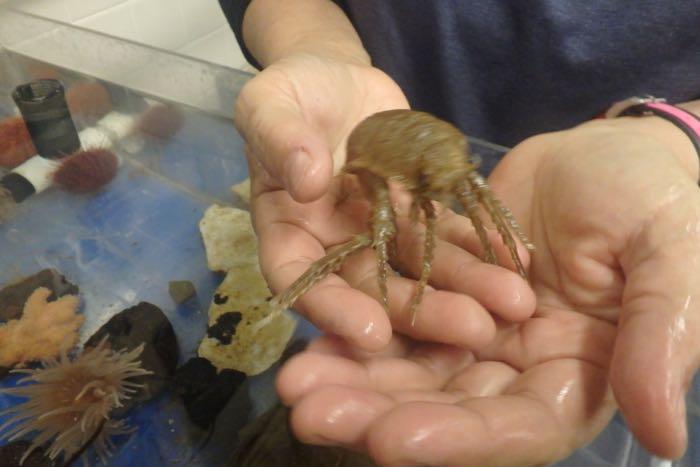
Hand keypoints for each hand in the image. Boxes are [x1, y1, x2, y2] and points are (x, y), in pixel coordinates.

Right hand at [237, 54, 535, 349]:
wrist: (337, 80)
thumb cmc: (293, 91)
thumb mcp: (271, 104)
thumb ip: (282, 139)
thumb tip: (306, 181)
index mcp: (288, 228)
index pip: (301, 279)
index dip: (333, 309)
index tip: (371, 333)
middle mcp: (334, 242)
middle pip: (373, 287)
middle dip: (421, 312)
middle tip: (472, 330)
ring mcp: (380, 230)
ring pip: (419, 268)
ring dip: (464, 289)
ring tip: (512, 301)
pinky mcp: (417, 211)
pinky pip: (448, 233)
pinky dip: (479, 247)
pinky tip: (516, 257)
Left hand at [276, 118, 699, 464]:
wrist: (610, 152)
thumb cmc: (655, 200)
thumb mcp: (669, 259)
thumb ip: (661, 340)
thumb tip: (664, 439)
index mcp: (576, 378)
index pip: (515, 429)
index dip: (456, 439)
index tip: (391, 439)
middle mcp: (517, 369)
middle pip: (444, 408)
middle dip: (376, 412)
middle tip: (308, 411)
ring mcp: (476, 333)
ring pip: (409, 368)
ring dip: (351, 376)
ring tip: (293, 380)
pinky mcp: (444, 293)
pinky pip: (396, 317)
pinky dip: (355, 327)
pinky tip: (310, 334)